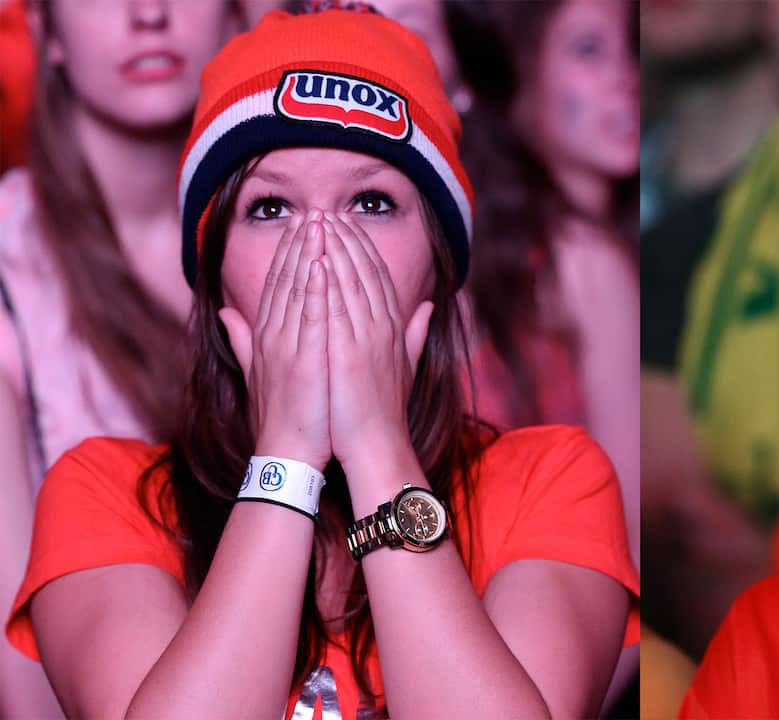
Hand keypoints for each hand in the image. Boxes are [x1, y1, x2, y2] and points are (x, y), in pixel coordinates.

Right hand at [219, 210, 332, 469]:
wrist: (287, 455)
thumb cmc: (282, 416)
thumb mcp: (259, 372)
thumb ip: (243, 340)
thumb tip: (227, 314)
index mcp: (266, 336)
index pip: (277, 283)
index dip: (289, 251)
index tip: (303, 224)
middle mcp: (273, 335)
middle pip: (286, 278)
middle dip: (300, 242)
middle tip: (314, 210)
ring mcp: (287, 346)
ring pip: (297, 290)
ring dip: (308, 253)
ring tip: (321, 222)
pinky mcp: (303, 361)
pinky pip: (309, 317)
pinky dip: (315, 289)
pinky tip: (322, 263)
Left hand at [320, 213, 432, 469]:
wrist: (377, 446)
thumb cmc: (384, 412)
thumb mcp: (404, 365)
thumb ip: (414, 333)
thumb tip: (428, 307)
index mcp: (394, 328)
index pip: (378, 276)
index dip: (362, 247)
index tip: (344, 224)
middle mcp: (385, 327)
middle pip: (365, 270)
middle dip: (346, 238)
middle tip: (326, 211)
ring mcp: (370, 338)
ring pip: (352, 281)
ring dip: (334, 248)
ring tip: (316, 221)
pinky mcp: (353, 351)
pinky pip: (339, 305)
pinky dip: (328, 279)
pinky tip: (314, 256)